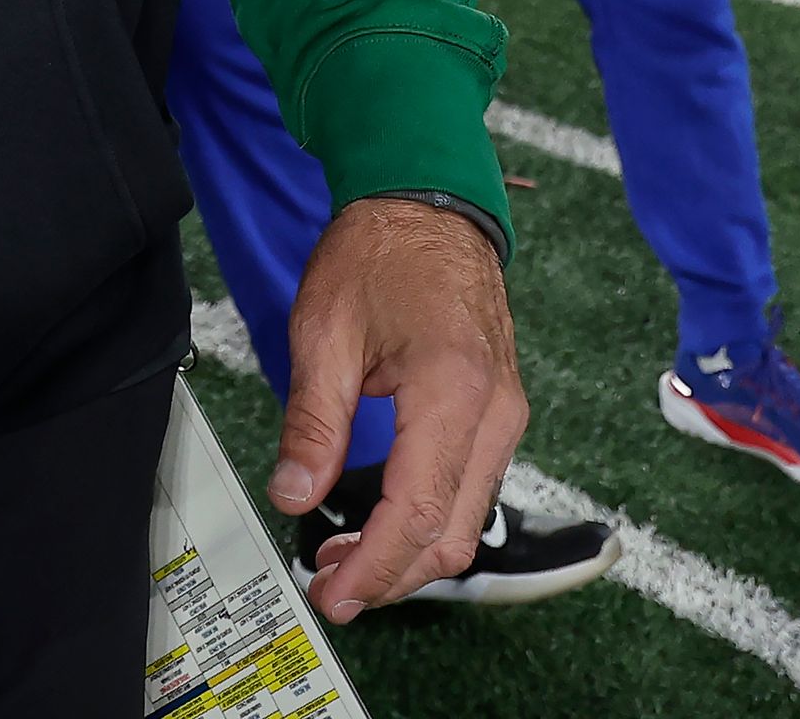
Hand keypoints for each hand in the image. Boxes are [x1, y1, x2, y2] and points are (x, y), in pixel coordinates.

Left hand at [269, 197, 526, 624]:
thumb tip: (293, 496)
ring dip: (408, 554)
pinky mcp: (500, 414)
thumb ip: (314, 421)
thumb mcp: (324, 330)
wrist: (430, 204)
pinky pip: (471, 488)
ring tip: (340, 559)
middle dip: (390, 576)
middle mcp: (495, 412)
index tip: (329, 594)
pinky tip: (379, 520)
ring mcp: (506, 414)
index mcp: (453, 390)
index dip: (373, 568)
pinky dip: (428, 520)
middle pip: (452, 533)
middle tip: (325, 586)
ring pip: (466, 519)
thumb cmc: (378, 253)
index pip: (418, 512)